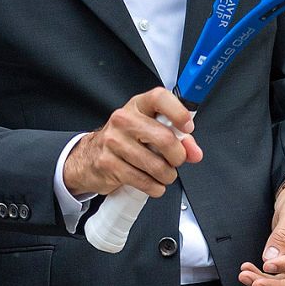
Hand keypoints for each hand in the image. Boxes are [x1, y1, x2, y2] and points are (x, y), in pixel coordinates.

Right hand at [63, 87, 203, 197]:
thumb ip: (178, 139)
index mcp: (137, 106)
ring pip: (156, 165)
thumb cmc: (126, 141)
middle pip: (164, 138)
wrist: (90, 157)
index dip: (178, 112)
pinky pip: (144, 181)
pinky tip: (152, 183)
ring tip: (163, 174)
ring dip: (167, 176)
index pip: (159, 98)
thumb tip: (194, 152)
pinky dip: (155, 187)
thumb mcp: (149, 131)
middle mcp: (123, 119)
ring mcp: (113, 141)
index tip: (187, 127)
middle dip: (178, 156)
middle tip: (175, 161)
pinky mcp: (108, 163)